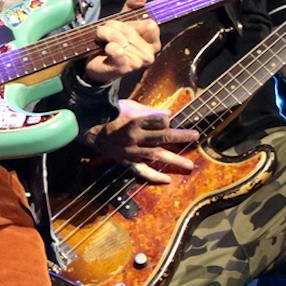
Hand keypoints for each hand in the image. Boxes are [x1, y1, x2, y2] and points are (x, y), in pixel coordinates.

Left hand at [81, 0, 161, 84]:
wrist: (96, 61)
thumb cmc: (114, 41)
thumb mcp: (123, 21)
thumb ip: (133, 6)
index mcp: (153, 42)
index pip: (149, 24)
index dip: (133, 22)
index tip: (124, 25)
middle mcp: (149, 54)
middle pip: (131, 31)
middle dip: (113, 27)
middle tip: (105, 30)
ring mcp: (138, 63)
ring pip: (120, 39)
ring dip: (106, 35)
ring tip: (102, 40)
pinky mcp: (124, 68)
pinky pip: (116, 50)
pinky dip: (108, 46)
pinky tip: (106, 49)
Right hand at [81, 98, 197, 182]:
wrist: (90, 131)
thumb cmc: (110, 115)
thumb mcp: (129, 106)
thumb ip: (150, 112)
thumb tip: (169, 114)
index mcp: (135, 121)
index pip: (158, 120)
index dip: (168, 120)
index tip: (173, 119)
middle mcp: (135, 137)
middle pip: (162, 137)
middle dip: (180, 137)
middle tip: (195, 136)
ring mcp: (131, 151)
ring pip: (156, 156)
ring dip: (174, 160)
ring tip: (189, 165)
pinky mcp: (126, 161)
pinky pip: (141, 171)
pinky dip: (154, 176)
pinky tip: (167, 180)